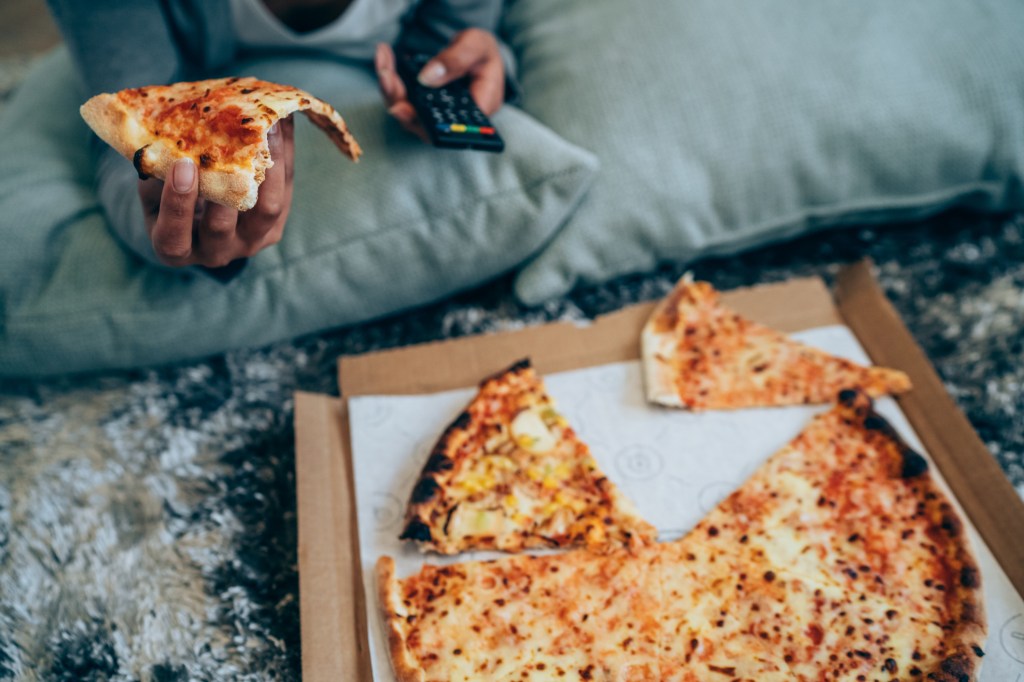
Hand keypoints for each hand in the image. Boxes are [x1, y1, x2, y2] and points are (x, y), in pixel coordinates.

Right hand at [138, 116, 294, 267]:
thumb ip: (157, 169)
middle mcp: (215, 253)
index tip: (183, 165)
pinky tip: (283, 125)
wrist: (198, 215)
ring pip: (266, 211)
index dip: (177, 205)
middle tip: (228, 143)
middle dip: (224, 186)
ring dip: (268, 168)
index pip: (173, 239)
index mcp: (175, 248)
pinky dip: (284, 158)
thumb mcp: (153, 188)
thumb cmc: (167, 196)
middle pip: (222, 227)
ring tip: (269, 127)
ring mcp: (249, 242)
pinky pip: (285, 193)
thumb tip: (168, 127)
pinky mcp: (275, 227)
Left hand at [375, 29, 504, 140]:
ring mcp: (436, 115)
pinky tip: (383, 57)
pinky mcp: (423, 106)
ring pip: (407, 113)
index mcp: (477, 110)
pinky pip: (403, 99)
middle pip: (420, 123)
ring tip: (383, 61)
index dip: (422, 125)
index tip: (401, 108)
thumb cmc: (482, 50)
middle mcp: (454, 120)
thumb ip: (456, 60)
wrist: (475, 49)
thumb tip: (426, 78)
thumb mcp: (476, 45)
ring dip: (390, 90)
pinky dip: (390, 80)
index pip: (448, 129)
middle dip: (398, 100)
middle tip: (386, 75)